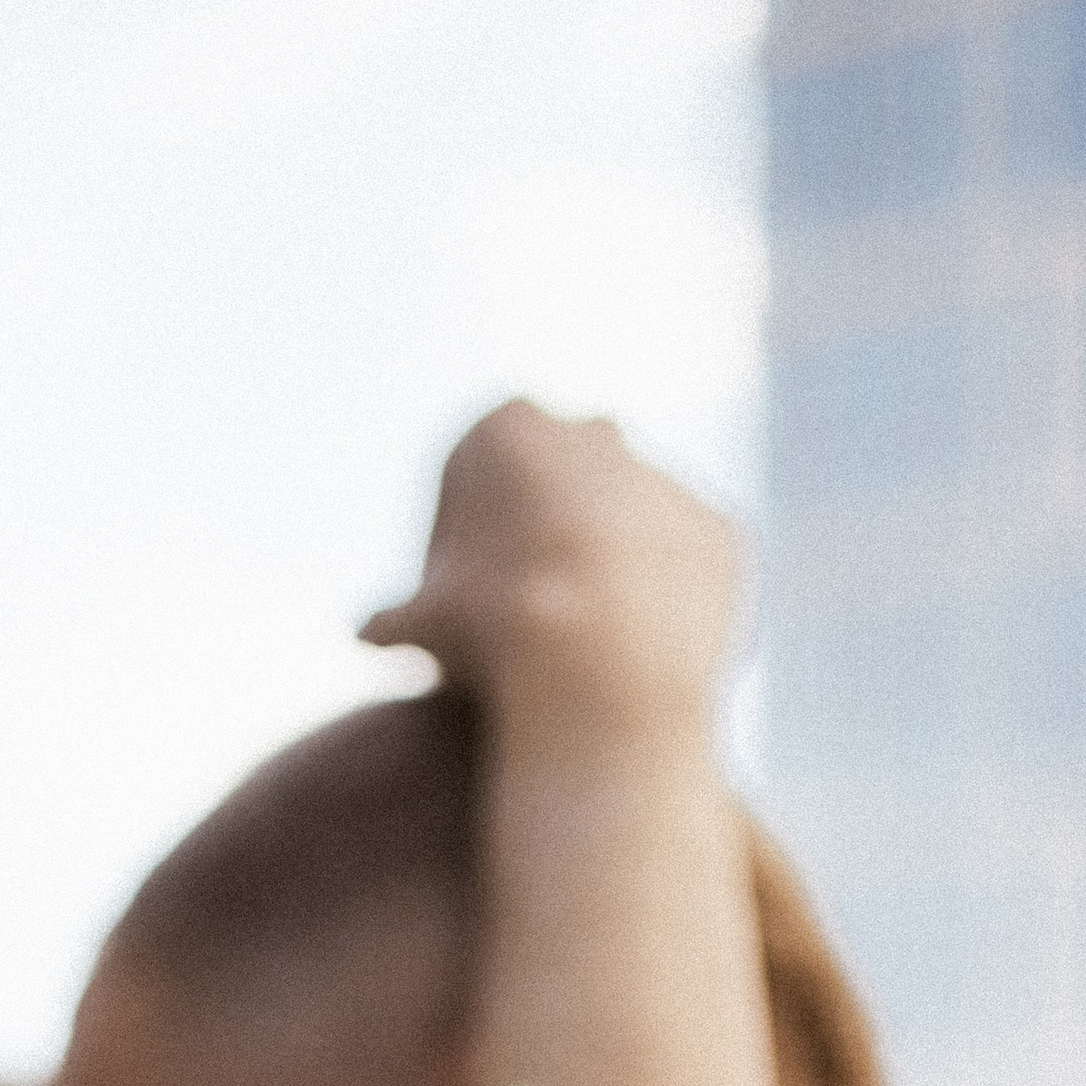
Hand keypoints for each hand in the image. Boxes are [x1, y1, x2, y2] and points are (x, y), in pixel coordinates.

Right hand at [360, 401, 740, 748]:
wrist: (602, 659)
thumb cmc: (490, 634)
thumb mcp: (422, 628)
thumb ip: (396, 619)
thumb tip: (368, 631)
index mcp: (506, 426)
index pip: (477, 474)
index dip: (464, 540)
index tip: (462, 601)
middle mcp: (592, 431)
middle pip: (558, 486)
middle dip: (542, 540)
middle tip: (522, 617)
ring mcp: (661, 474)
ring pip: (627, 524)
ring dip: (609, 571)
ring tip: (582, 649)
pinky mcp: (717, 527)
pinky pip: (683, 567)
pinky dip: (663, 604)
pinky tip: (634, 659)